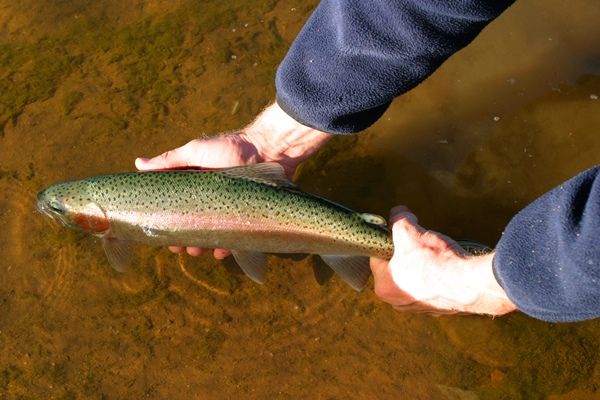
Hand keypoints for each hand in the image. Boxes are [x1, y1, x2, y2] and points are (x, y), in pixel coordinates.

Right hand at [135, 102, 331, 256]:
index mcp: (195, 185)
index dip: (168, 222)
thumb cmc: (230, 147)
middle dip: (184, 239)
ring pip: (212, 234)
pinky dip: (228, 246)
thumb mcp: (195, 151)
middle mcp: (210, 198)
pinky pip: (236, 237)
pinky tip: (221, 252)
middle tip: (178, 248)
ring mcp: (229, 208)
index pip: (176, 208)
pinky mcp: (247, 216)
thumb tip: (138, 164)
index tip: (159, 234)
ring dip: (203, 245)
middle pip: (193, 224)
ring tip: (198, 251)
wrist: (269, 148)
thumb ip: (168, 161)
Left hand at [370, 206, 516, 315]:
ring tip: (434, 254)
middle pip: (397, 267)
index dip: (390, 240)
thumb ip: (398, 220)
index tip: (400, 234)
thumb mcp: (408, 232)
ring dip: (422, 264)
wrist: (470, 284)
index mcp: (383, 286)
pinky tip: (445, 266)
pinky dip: (437, 276)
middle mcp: (398, 301)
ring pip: (415, 276)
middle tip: (419, 243)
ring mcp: (419, 306)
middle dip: (407, 253)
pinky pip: (432, 286)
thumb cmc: (435, 262)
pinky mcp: (439, 307)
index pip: (378, 257)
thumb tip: (398, 213)